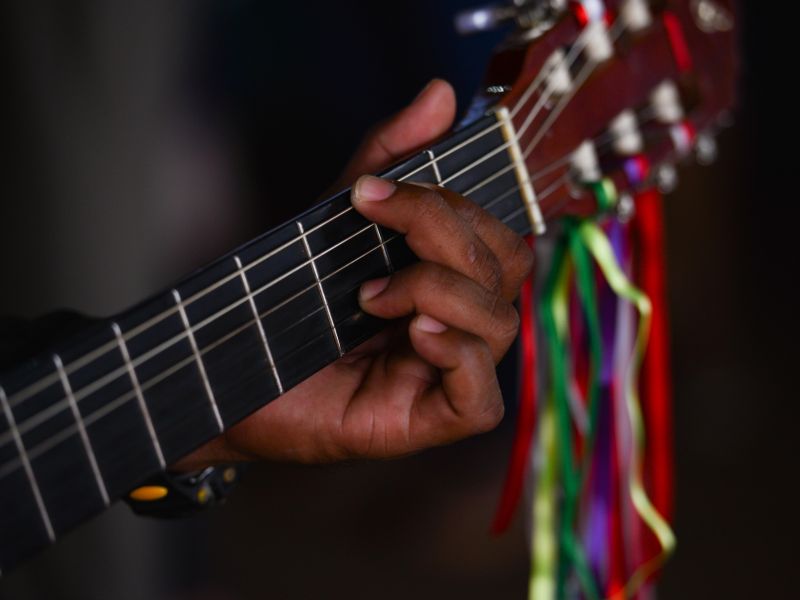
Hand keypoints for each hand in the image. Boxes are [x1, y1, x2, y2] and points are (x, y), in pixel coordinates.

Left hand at [176, 80, 532, 467]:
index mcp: (451, 278)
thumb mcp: (337, 220)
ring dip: (438, 291)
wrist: (229, 368)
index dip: (453, 205)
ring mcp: (448, 376)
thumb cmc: (289, 300)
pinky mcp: (428, 421)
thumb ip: (390, 159)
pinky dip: (457, 354)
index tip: (373, 193)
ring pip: (501, 324)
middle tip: (375, 234)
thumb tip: (441, 95)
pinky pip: (482, 397)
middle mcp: (460, 324)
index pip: (500, 235)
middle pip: (509, 268)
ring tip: (371, 297)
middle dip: (445, 236)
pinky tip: (416, 333)